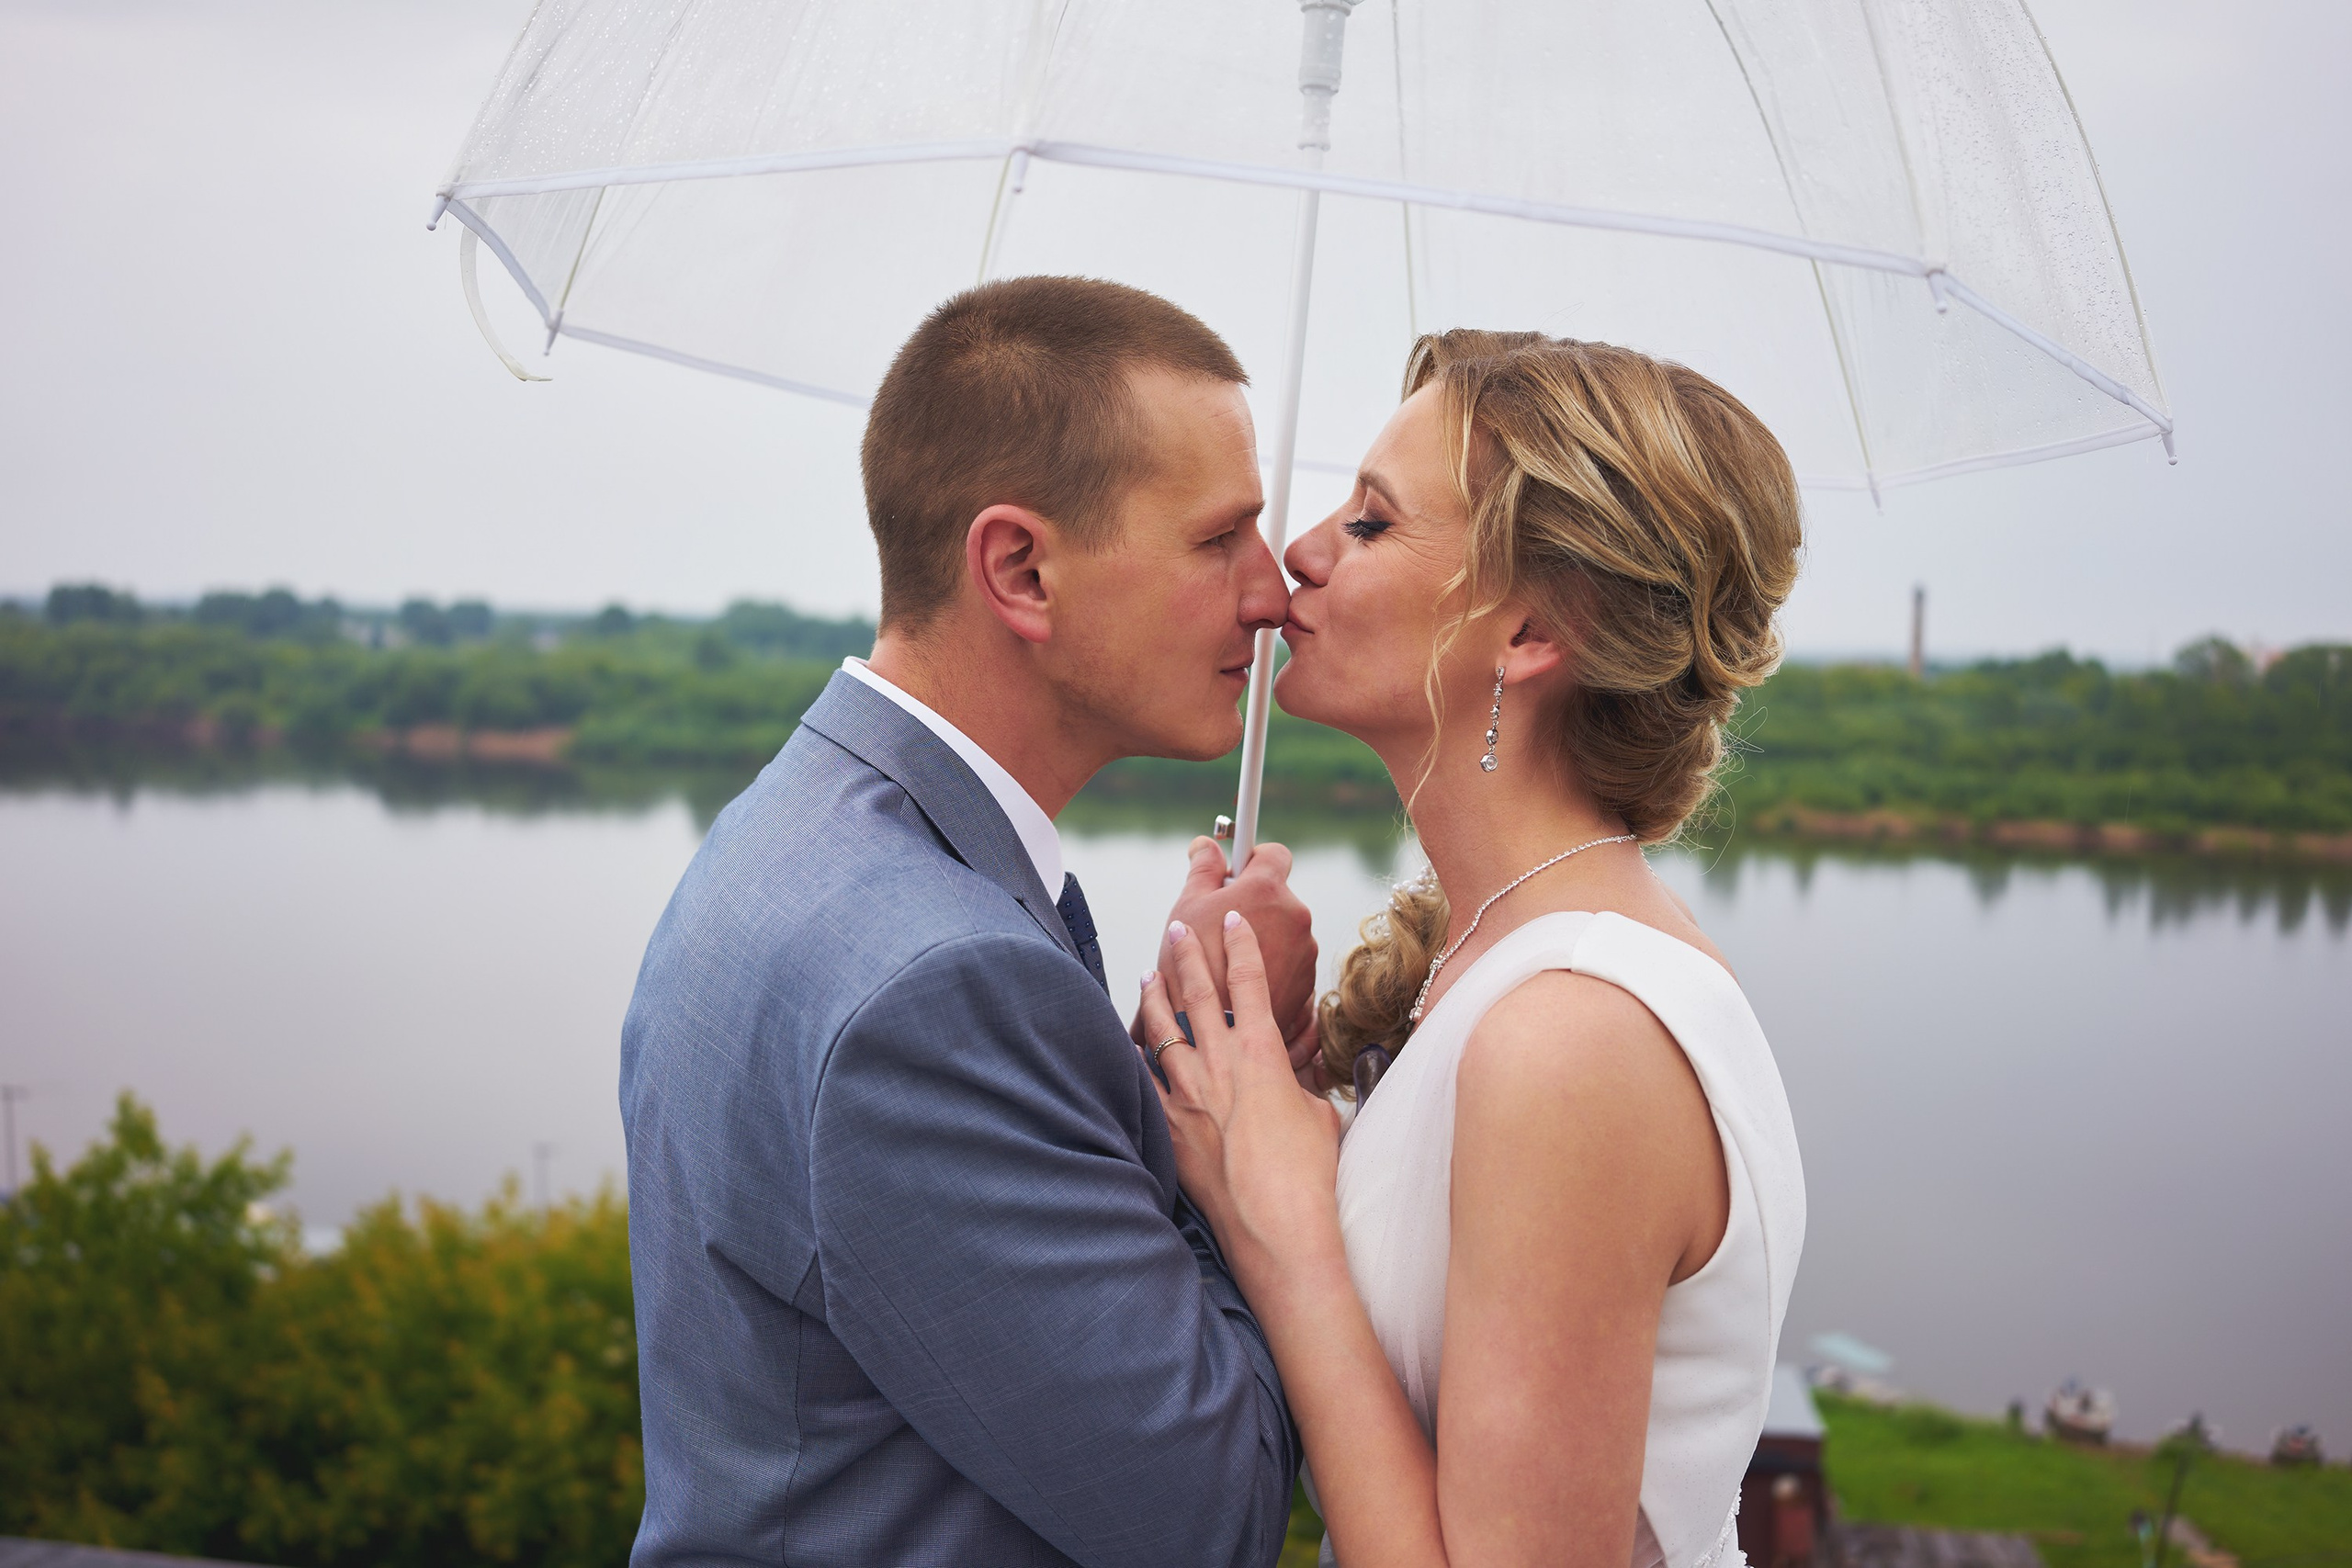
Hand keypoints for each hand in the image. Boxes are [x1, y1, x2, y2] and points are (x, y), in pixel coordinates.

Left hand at [1137, 912, 1341, 1262]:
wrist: (1276, 1223)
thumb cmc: (1307, 1174)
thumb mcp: (1320, 1116)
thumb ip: (1302, 1088)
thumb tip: (1298, 1085)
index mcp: (1263, 1053)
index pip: (1250, 982)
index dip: (1241, 945)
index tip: (1232, 919)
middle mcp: (1221, 1064)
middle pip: (1199, 994)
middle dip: (1189, 955)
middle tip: (1178, 929)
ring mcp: (1189, 1093)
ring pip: (1162, 1030)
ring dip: (1154, 998)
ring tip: (1148, 974)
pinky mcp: (1170, 1125)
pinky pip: (1144, 1081)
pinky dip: (1135, 1058)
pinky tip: (1128, 1044)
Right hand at [1154, 837, 1317, 1057]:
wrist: (1211, 1033)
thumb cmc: (1192, 967)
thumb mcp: (1187, 907)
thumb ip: (1203, 868)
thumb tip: (1206, 845)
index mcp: (1267, 890)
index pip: (1273, 854)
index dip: (1253, 859)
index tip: (1237, 872)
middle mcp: (1295, 916)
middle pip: (1277, 897)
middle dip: (1253, 907)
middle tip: (1220, 926)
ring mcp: (1305, 952)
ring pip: (1284, 932)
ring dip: (1264, 939)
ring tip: (1229, 963)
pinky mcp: (1307, 983)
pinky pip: (1290, 962)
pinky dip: (1272, 968)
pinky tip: (1244, 983)